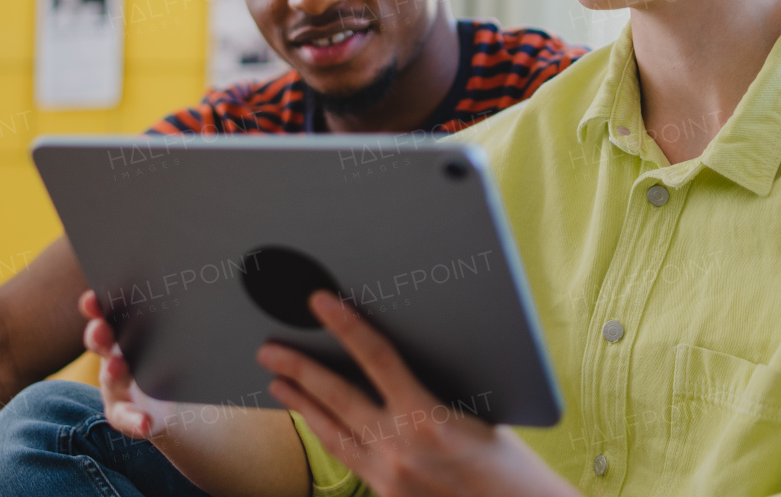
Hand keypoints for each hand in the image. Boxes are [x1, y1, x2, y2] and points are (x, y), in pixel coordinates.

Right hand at [78, 290, 178, 439]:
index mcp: (124, 333)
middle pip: (101, 343)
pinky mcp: (126, 416)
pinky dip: (136, 421)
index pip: (106, 315)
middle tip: (102, 328)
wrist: (172, 404)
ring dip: (113, 372)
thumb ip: (175, 317)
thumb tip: (200, 290)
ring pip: (110, 380)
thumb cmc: (168, 359)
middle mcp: (113, 358)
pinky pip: (128, 419)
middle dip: (99, 334)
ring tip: (119, 367)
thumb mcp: (169, 337)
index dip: (96, 306)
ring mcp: (116, 389)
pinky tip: (146, 423)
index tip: (93, 297)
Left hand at [257, 291, 579, 496]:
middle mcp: (399, 450)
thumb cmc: (512, 467)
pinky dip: (326, 433)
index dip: (347, 326)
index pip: (377, 358)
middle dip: (299, 368)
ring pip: (331, 433)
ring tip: (276, 383)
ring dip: (301, 404)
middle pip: (336, 398)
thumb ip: (436, 387)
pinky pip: (347, 457)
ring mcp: (387, 478)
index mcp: (428, 420)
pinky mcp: (386, 496)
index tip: (321, 302)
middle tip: (268, 348)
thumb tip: (395, 357)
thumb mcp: (480, 413)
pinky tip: (313, 421)